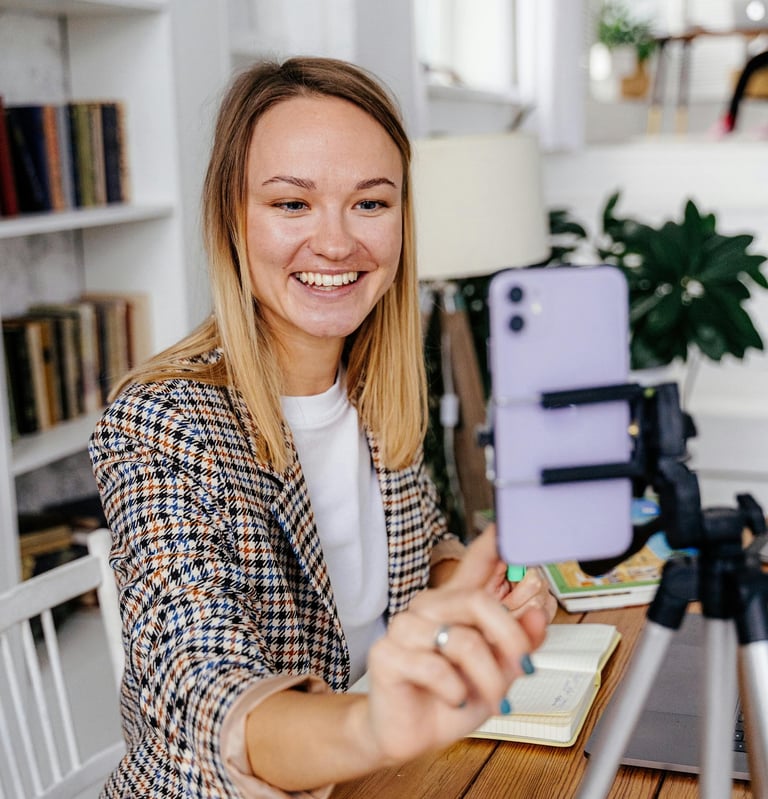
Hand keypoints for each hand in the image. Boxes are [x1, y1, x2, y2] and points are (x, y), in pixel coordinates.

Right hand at [362, 526, 547, 764]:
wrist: (411, 736)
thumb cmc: (452, 698)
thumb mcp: (497, 674)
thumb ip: (518, 646)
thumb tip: (537, 617)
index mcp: (455, 605)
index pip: (474, 564)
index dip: (490, 544)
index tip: (505, 526)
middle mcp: (429, 608)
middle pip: (478, 602)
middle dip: (510, 640)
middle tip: (523, 668)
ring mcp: (405, 627)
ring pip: (463, 641)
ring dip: (487, 679)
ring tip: (489, 699)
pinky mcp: (387, 653)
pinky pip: (436, 668)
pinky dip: (455, 693)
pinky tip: (452, 699)